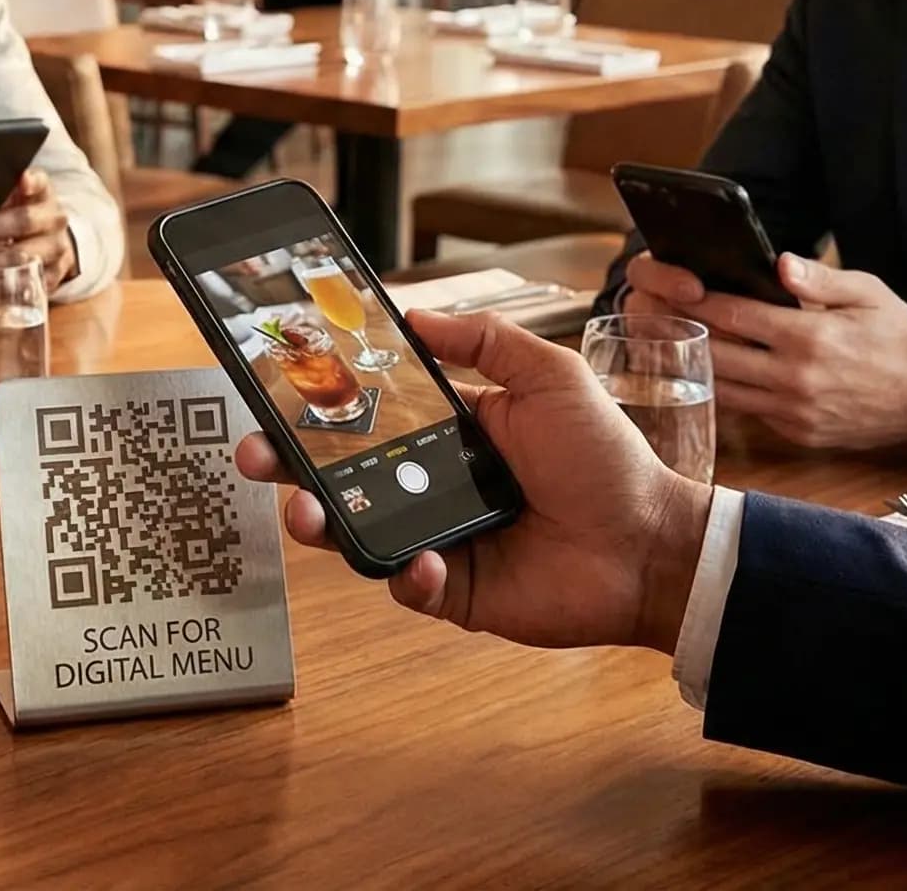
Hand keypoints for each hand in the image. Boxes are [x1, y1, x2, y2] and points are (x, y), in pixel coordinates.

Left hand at [0, 169, 76, 288]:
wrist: (49, 242)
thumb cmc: (18, 214)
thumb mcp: (12, 196)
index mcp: (44, 194)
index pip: (40, 183)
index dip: (32, 182)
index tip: (22, 181)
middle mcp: (54, 220)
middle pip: (24, 222)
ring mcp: (57, 250)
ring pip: (26, 256)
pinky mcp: (53, 277)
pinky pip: (27, 283)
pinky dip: (0, 285)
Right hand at [234, 309, 714, 652]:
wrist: (650, 545)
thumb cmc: (606, 459)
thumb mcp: (550, 376)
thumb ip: (485, 340)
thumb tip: (415, 315)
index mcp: (450, 430)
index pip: (368, 414)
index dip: (319, 404)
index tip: (275, 387)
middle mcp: (433, 483)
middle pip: (341, 473)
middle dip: (288, 464)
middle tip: (256, 455)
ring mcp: (438, 537)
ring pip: (357, 530)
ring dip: (322, 522)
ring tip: (306, 513)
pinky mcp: (453, 590)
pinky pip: (406, 585)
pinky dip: (406, 575)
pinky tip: (424, 562)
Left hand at [628, 253, 906, 450]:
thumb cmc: (898, 337)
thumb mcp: (868, 293)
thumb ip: (820, 279)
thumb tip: (779, 263)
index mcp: (811, 337)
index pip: (735, 314)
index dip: (695, 297)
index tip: (666, 283)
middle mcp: (796, 378)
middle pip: (715, 354)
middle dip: (676, 331)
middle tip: (645, 312)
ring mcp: (794, 411)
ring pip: (722, 388)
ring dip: (688, 366)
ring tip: (659, 342)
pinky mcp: (796, 433)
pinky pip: (745, 411)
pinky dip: (719, 391)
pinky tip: (698, 371)